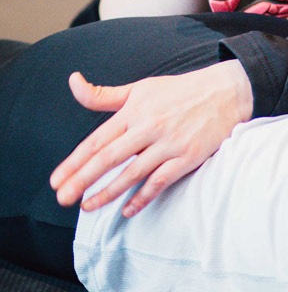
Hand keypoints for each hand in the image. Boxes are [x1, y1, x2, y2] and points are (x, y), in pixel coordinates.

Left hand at [49, 61, 253, 216]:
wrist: (227, 91)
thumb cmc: (180, 90)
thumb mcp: (141, 87)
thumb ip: (105, 94)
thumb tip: (72, 81)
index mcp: (134, 110)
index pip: (97, 140)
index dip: (74, 161)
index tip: (56, 180)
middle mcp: (149, 126)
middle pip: (109, 158)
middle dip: (82, 180)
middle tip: (63, 198)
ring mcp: (170, 143)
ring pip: (132, 173)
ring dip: (107, 192)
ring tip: (88, 206)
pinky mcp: (189, 156)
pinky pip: (161, 180)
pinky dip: (143, 197)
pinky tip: (128, 209)